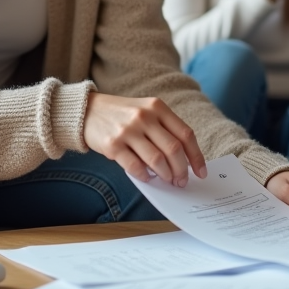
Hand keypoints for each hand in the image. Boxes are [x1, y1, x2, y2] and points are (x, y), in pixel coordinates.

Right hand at [83, 92, 206, 185]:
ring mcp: (128, 131)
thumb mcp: (146, 111)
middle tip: (182, 181)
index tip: (201, 172)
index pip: (185, 134)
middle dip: (182, 170)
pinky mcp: (113, 145)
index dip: (196, 156)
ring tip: (167, 181)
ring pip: (157, 160)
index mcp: (157, 107)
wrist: (87, 110)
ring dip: (166, 175)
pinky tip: (147, 178)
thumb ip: (164, 129)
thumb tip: (184, 160)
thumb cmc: (122, 115)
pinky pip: (135, 167)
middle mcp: (144, 117)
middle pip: (174, 149)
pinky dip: (145, 176)